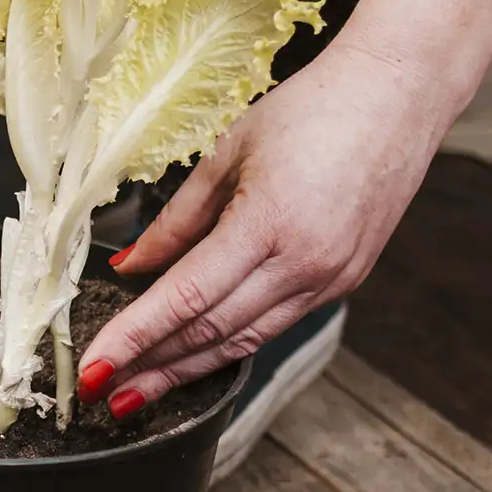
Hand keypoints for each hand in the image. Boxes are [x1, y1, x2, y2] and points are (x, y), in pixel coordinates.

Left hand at [75, 42, 435, 413]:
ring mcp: (329, 278)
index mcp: (270, 223)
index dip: (133, 338)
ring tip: (134, 393)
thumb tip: (129, 267)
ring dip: (184, 371)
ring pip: (242, 340)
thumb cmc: (311, 110)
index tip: (92, 369)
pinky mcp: (343, 282)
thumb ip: (175, 221)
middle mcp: (304, 263)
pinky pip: (272, 325)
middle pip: (210, 332)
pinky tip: (190, 359)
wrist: (400, 96)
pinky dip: (226, 346)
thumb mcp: (228, 155)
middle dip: (150, 368)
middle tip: (98, 395)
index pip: (185, 297)